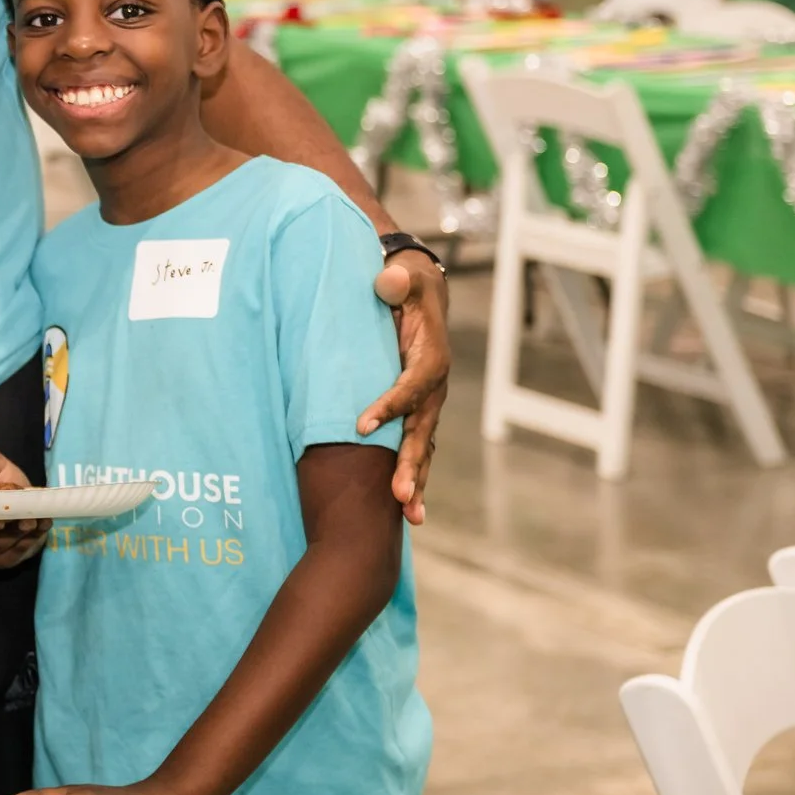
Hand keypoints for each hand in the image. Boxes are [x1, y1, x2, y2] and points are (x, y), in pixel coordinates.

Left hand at [362, 252, 448, 523]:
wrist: (420, 294)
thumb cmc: (404, 286)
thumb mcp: (401, 277)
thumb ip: (395, 281)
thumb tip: (389, 279)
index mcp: (430, 358)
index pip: (410, 387)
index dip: (389, 406)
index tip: (361, 427)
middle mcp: (433, 387)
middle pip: (422, 430)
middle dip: (411, 463)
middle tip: (400, 495)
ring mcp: (427, 404)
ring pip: (423, 448)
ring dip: (417, 482)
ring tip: (411, 517)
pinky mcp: (417, 413)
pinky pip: (416, 449)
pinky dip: (415, 479)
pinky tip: (409, 513)